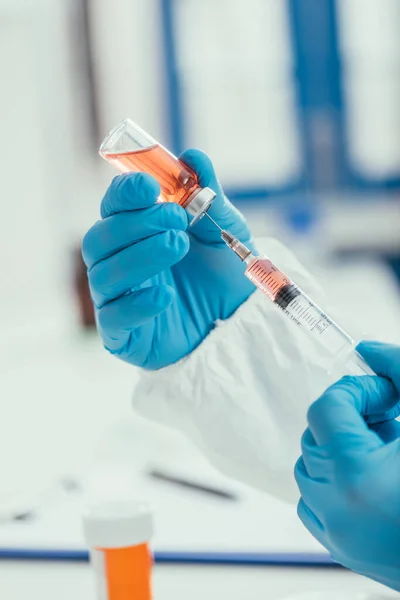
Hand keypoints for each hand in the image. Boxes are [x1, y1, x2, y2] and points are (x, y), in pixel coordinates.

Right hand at [82, 150, 254, 368]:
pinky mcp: (122, 335)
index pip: (113, 208)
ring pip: (102, 274)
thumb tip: (193, 157)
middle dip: (135, 224)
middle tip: (176, 219)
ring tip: (178, 245)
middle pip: (99, 238)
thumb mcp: (226, 232)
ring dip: (138, 256)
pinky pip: (113, 317)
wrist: (240, 325)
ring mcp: (118, 300)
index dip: (124, 193)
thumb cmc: (225, 277)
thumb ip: (209, 197)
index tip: (149, 186)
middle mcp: (120, 264)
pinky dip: (137, 303)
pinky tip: (166, 295)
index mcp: (137, 235)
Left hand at [295, 341, 399, 591]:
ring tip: (386, 450)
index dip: (356, 391)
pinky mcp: (342, 549)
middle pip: (315, 436)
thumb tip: (368, 350)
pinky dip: (333, 480)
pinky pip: (313, 502)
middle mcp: (336, 508)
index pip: (326, 409)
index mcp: (356, 475)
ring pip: (309, 468)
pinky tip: (375, 477)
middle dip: (350, 418)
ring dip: (340, 448)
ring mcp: (337, 533)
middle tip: (390, 418)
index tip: (386, 394)